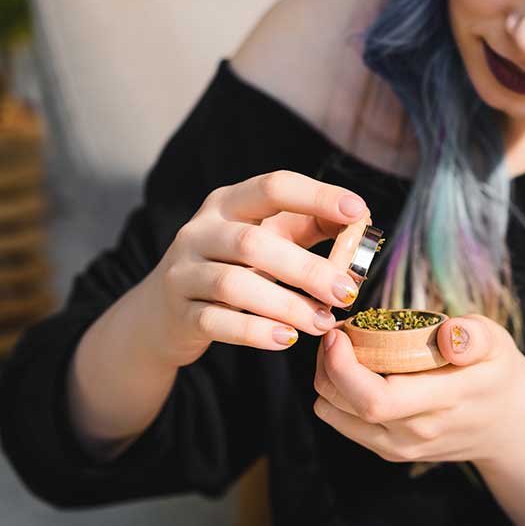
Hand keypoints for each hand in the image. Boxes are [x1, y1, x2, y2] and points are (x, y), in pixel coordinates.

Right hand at [141, 169, 370, 367]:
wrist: (163, 311)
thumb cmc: (233, 266)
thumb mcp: (267, 237)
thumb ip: (309, 226)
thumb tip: (360, 221)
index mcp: (228, 203)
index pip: (273, 187)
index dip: (316, 196)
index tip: (358, 210)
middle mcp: (200, 231)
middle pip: (253, 242)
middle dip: (306, 268)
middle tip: (346, 293)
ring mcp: (184, 272)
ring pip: (234, 284)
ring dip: (286, 305)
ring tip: (322, 322)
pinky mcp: (179, 313)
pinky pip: (217, 321)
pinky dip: (255, 332)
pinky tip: (287, 339)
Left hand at [312, 314, 524, 471]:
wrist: (506, 426)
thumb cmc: (495, 373)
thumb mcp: (497, 343)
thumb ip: (474, 336)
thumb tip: (450, 334)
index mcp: (443, 401)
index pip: (376, 399)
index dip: (343, 367)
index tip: (340, 334)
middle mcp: (416, 432)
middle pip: (345, 406)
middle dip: (327, 366)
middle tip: (337, 334)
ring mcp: (401, 447)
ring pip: (335, 415)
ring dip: (327, 379)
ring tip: (342, 350)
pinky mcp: (390, 451)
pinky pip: (343, 422)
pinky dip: (336, 394)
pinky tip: (354, 371)